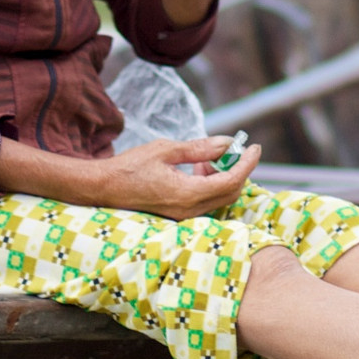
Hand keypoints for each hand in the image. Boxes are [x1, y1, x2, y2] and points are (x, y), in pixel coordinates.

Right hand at [94, 136, 259, 218]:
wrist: (104, 188)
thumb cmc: (131, 166)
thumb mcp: (166, 150)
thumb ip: (200, 148)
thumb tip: (227, 143)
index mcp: (187, 194)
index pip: (231, 181)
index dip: (247, 163)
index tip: (254, 146)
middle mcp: (189, 210)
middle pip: (231, 192)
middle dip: (238, 169)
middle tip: (233, 149)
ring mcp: (184, 215)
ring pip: (220, 198)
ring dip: (222, 176)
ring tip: (207, 158)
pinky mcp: (179, 214)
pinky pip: (207, 201)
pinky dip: (211, 184)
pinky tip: (198, 169)